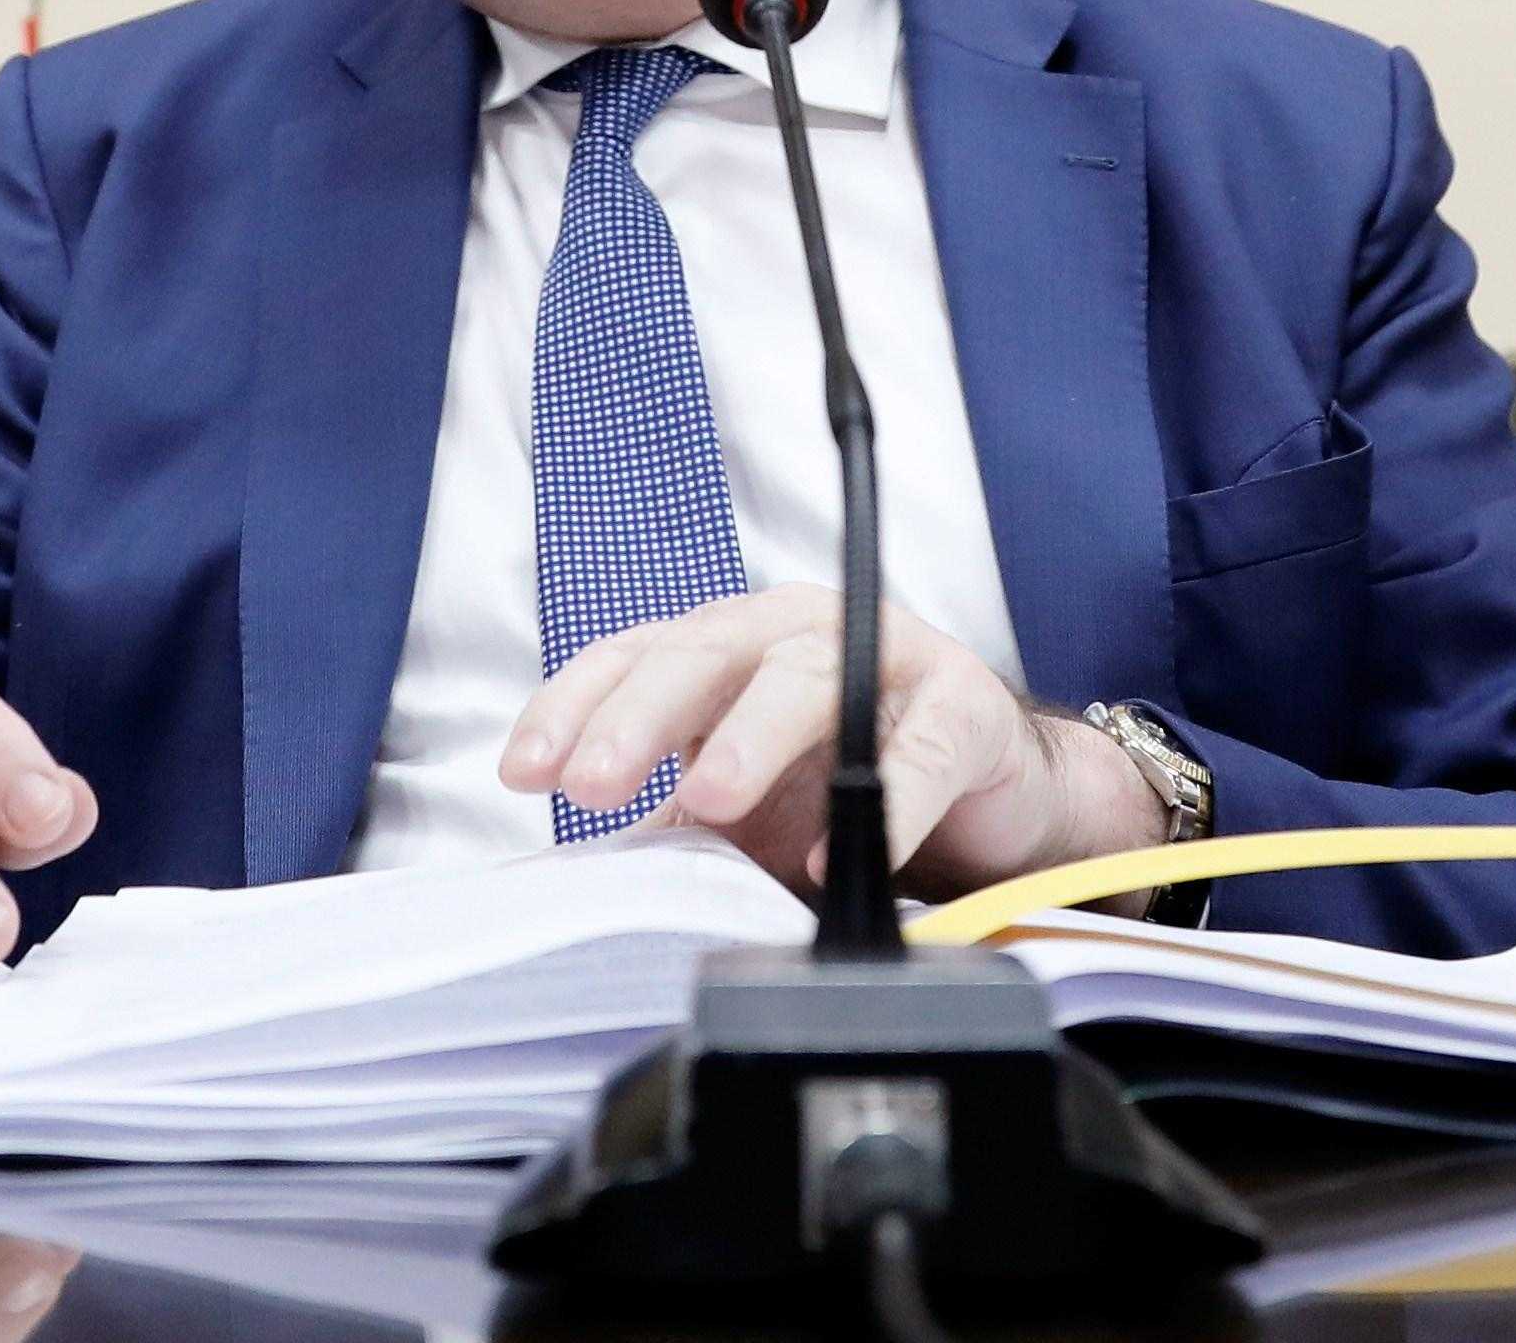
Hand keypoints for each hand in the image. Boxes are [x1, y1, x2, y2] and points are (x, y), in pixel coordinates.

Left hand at [502, 587, 1161, 899]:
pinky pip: (919, 751)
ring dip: (751, 738)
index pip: (635, 655)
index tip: (524, 771)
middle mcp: (798, 632)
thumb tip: (574, 882)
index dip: (574, 706)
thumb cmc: (848, 782)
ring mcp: (886, 660)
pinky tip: (839, 856)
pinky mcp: (965, 710)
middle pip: (709, 650)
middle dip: (643, 715)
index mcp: (731, 645)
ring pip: (806, 680)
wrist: (991, 795)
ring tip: (708, 799)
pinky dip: (881, 802)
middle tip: (597, 781)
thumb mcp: (745, 808)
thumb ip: (671, 827)